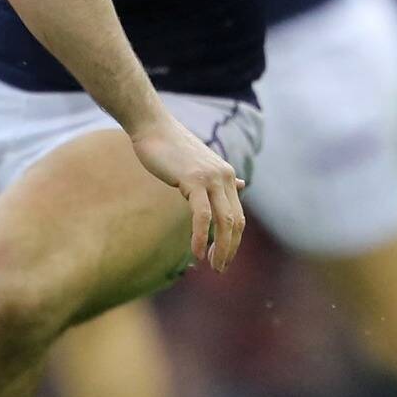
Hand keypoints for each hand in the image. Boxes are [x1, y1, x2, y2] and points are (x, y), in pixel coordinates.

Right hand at [128, 116, 247, 273]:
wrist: (152, 127)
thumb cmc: (171, 147)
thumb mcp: (202, 164)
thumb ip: (221, 179)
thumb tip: (244, 184)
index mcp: (227, 175)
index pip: (238, 216)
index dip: (233, 240)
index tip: (223, 258)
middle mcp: (224, 176)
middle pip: (235, 222)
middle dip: (229, 249)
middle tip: (220, 269)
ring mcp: (211, 178)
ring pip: (224, 221)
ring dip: (220, 248)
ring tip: (213, 265)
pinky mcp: (194, 180)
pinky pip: (202, 216)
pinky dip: (201, 237)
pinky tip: (197, 252)